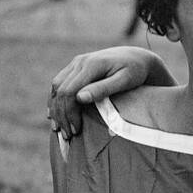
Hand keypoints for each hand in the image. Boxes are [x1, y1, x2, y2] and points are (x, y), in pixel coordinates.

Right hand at [47, 47, 168, 136]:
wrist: (137, 57)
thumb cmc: (135, 72)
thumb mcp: (124, 81)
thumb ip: (103, 89)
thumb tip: (80, 98)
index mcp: (92, 65)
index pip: (69, 91)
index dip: (69, 113)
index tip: (75, 131)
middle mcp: (80, 61)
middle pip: (60, 91)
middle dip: (61, 115)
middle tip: (67, 135)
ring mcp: (77, 62)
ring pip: (56, 86)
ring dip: (55, 108)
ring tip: (58, 128)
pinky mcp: (76, 66)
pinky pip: (59, 83)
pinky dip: (55, 99)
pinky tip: (55, 114)